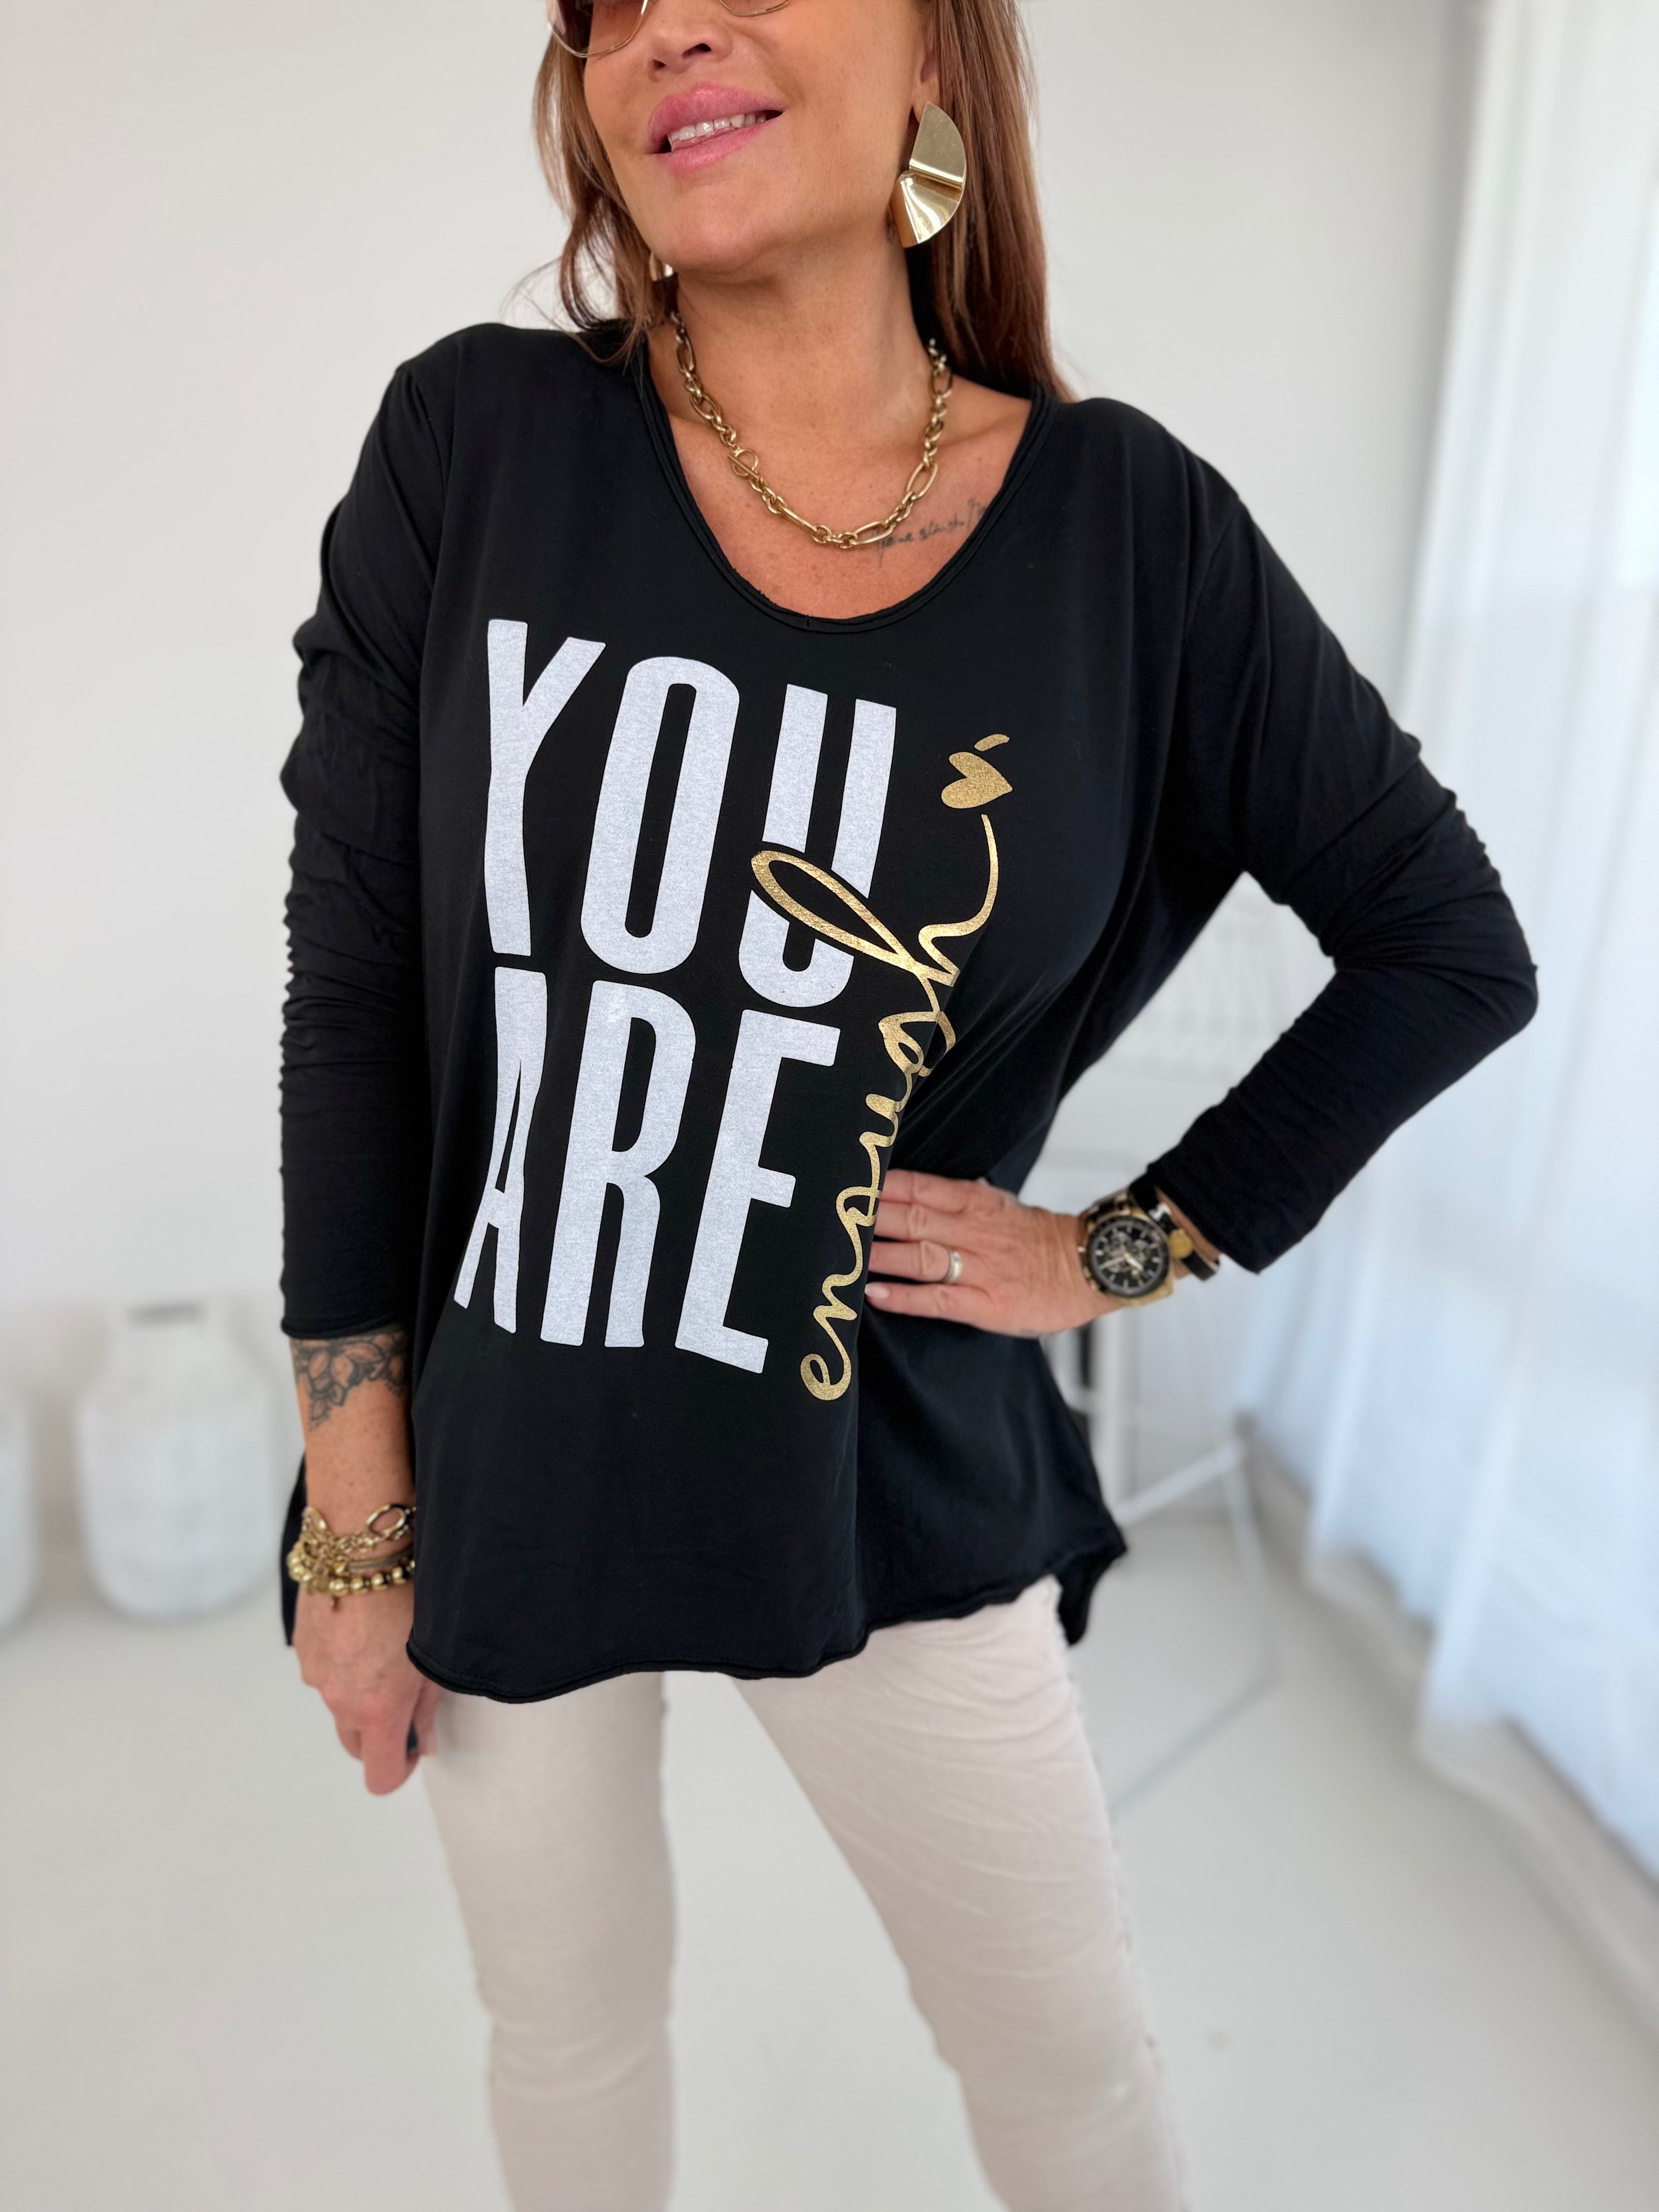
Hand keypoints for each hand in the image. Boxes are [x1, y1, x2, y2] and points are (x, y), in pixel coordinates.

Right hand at [294, 1580, 440, 1796]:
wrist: (362, 1543)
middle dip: (378, 1733)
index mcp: (376, 1709)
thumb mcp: (433, 1655)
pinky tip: (361, 1627)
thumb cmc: (410, 1595)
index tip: (413, 1748)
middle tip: (405, 1694)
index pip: (379, 1776)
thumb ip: (424, 1709)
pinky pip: (324, 1669)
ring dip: (358, 1691)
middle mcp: (338, 1699)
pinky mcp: (302, 1645)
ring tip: (384, 1646)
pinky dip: (341, 1662)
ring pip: (338, 1702)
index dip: (399, 1770)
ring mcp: (315, 1672)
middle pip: (356, 1744)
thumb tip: (419, 1745)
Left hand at [866, 1168, 1119, 1336]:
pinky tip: (875, 1294)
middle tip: (831, 1218)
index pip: (919, 1186)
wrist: (1093, 1267)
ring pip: (919, 1256)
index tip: (846, 1185)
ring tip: (842, 1256)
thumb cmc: (1043, 1240)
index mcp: (976, 1203)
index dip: (880, 1187)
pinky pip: (938, 1299)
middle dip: (868, 1219)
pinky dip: (904, 1296)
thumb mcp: (1002, 1205)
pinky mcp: (988, 1304)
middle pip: (911, 1218)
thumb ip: (961, 1199)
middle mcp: (973, 1231)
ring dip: (878, 1255)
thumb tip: (919, 1189)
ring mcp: (980, 1268)